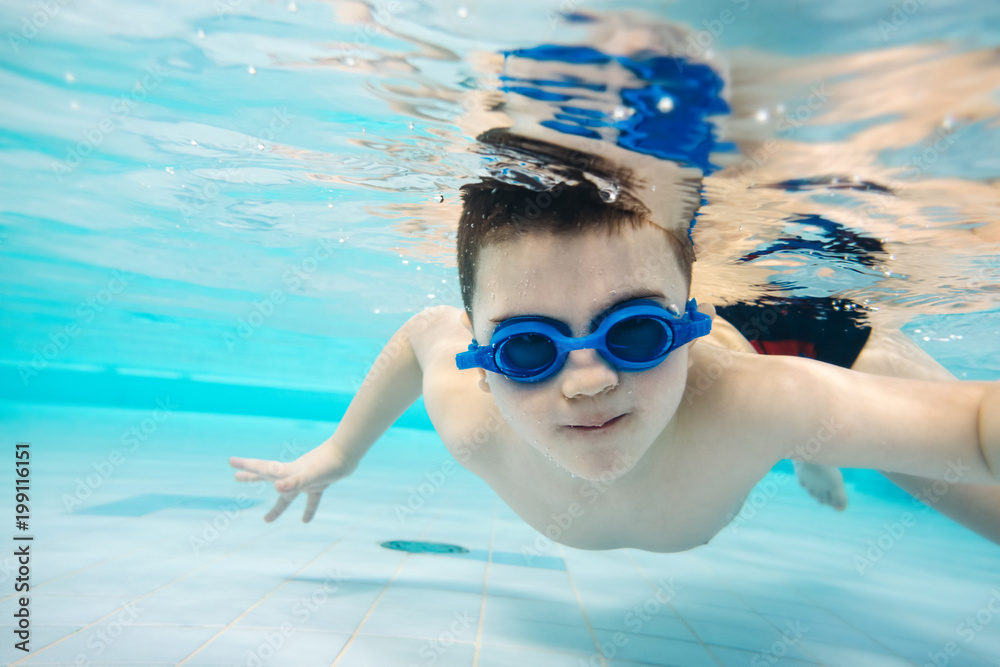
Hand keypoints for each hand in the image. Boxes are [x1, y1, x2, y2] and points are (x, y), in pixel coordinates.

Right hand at [229, 442, 355, 522]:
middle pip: (268, 477)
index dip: (246, 466)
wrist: (348, 454)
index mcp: (286, 472)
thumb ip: (294, 483)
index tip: (230, 461)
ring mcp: (305, 479)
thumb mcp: (310, 476)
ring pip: (287, 496)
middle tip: (236, 478)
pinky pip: (311, 500)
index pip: (261, 469)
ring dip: (277, 507)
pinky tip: (306, 521)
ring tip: (266, 520)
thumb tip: (277, 489)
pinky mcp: (318, 483)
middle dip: (251, 478)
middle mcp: (293, 474)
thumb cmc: (329, 463)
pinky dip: (308, 509)